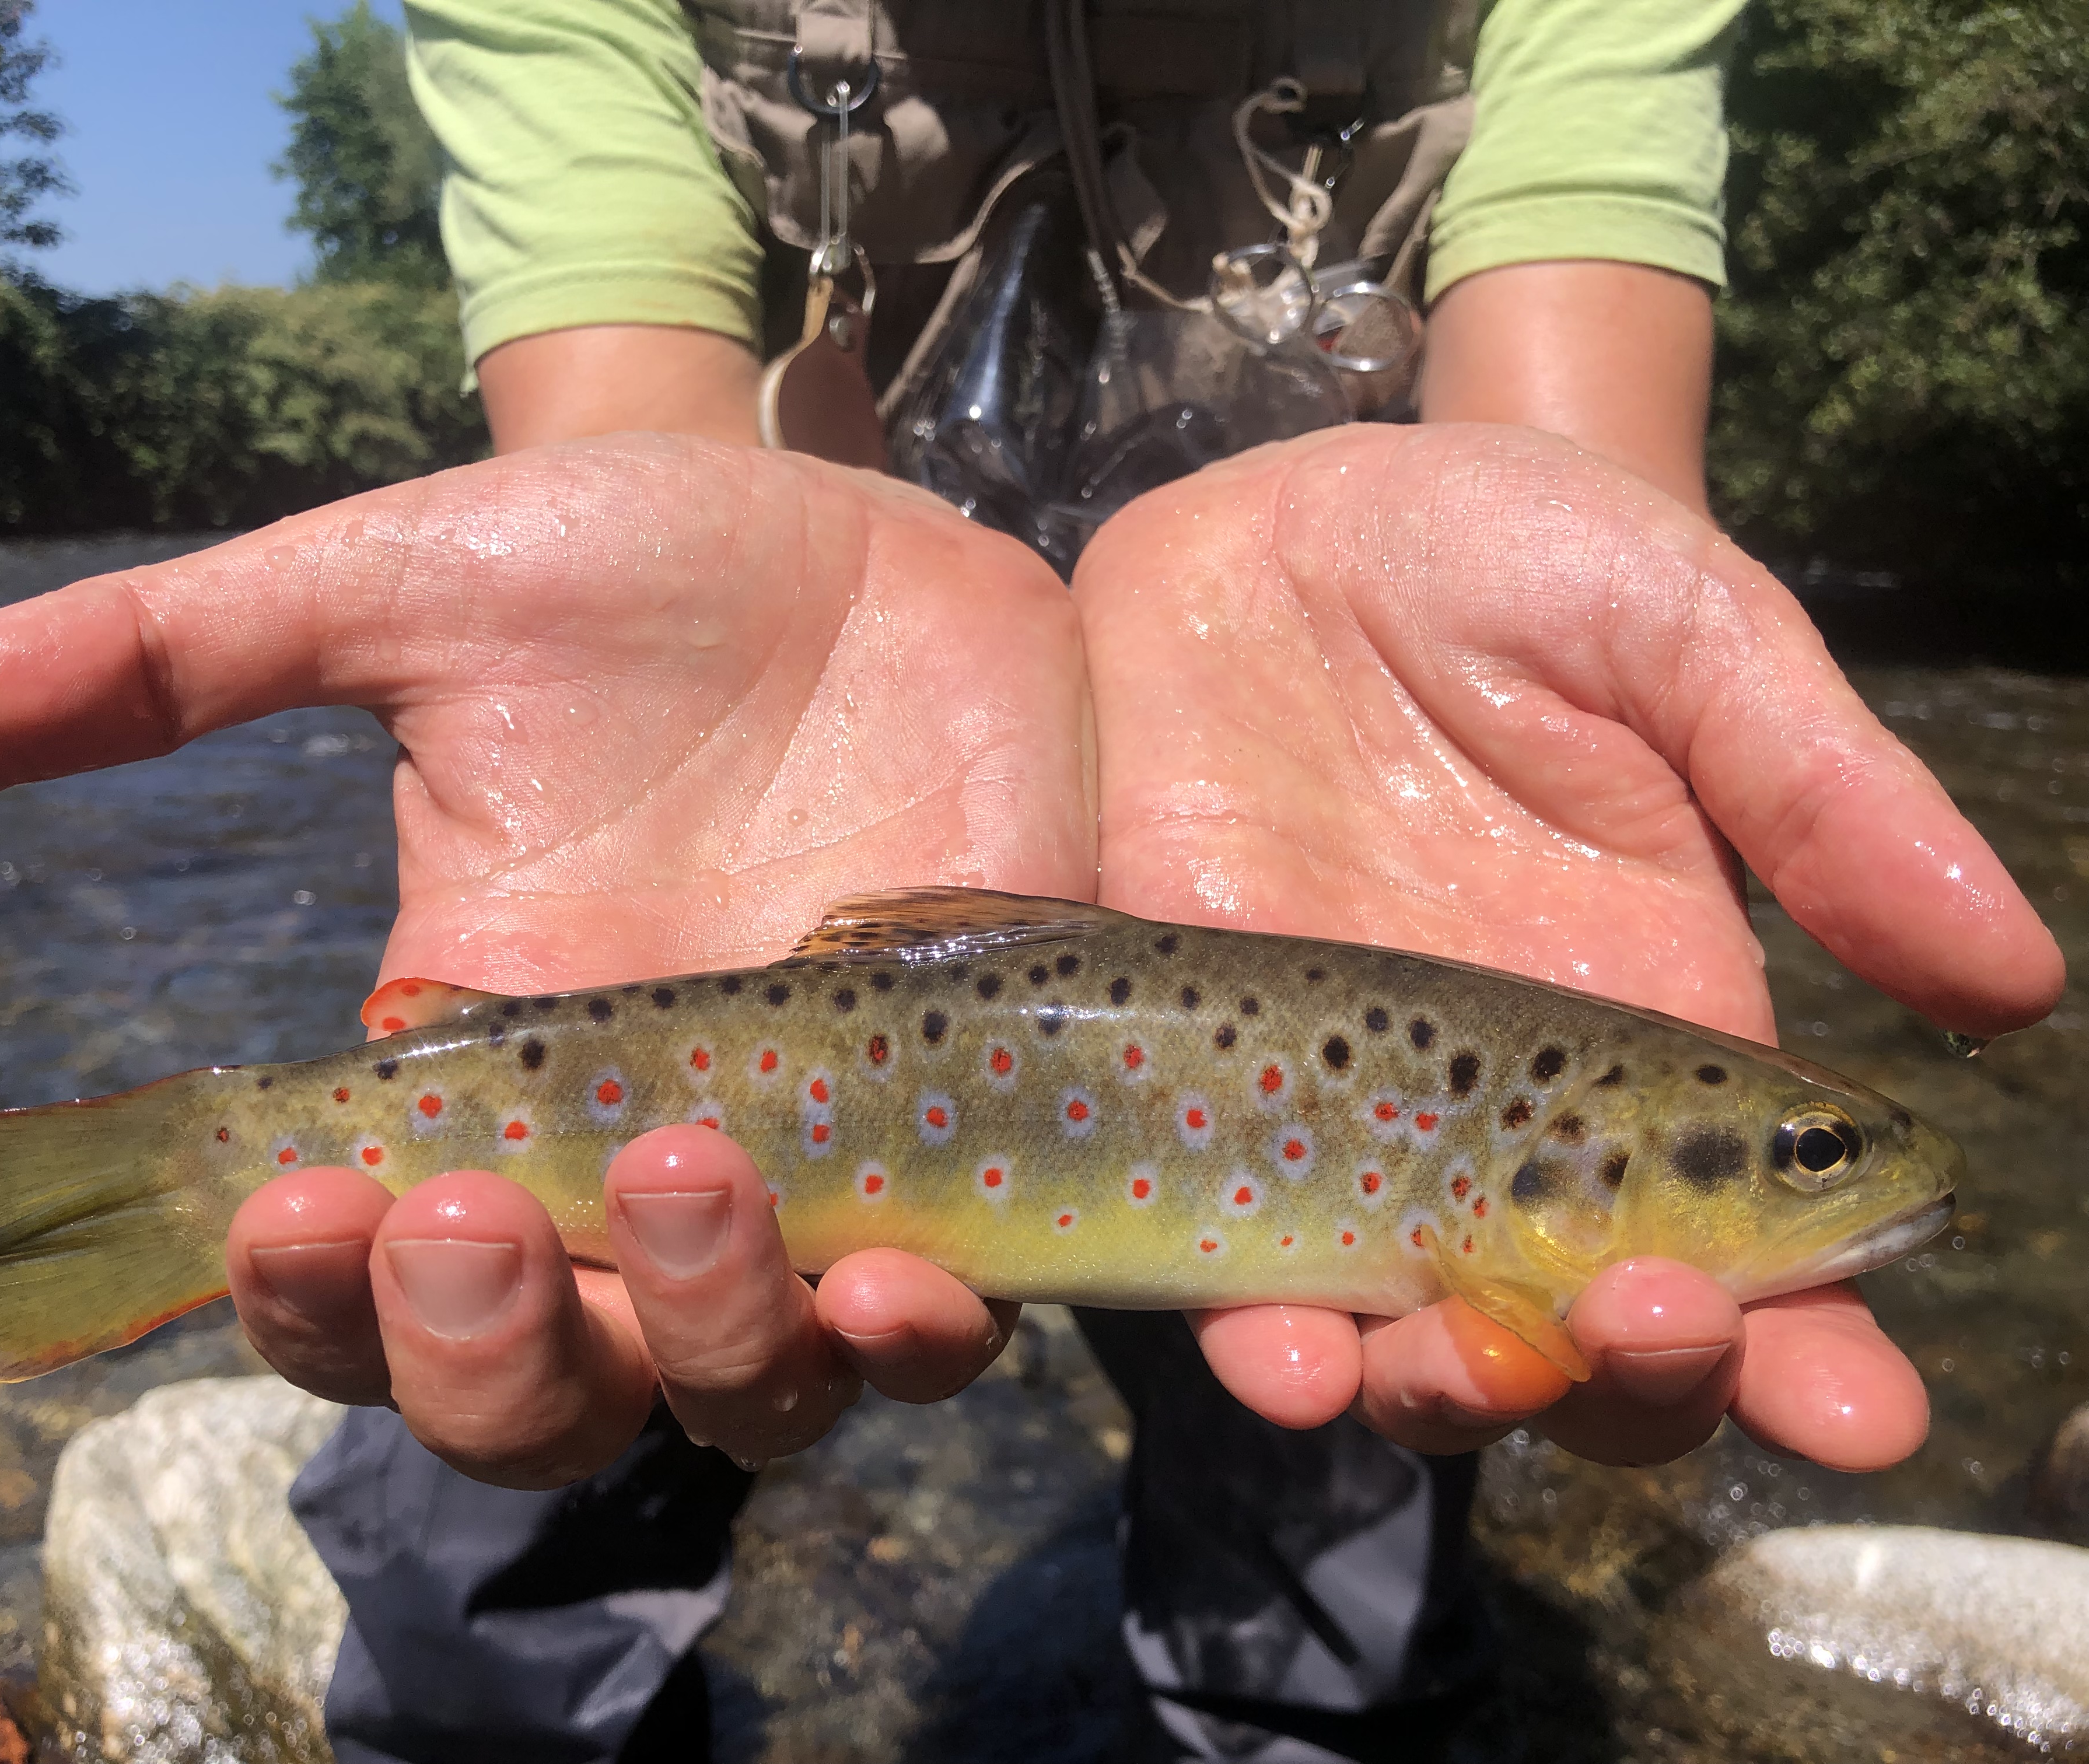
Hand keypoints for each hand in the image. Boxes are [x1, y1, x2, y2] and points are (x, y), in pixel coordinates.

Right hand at [0, 436, 1090, 1483]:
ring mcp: (817, 1174)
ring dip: (713, 1343)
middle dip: (491, 1354)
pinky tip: (910, 1270)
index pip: (364, 1288)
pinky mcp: (974, 1140)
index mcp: (479, 1076)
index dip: (316, 1303)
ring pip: (753, 1393)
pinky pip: (950, 1319)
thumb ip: (174, 656)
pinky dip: (921, 1333)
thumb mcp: (402, 591)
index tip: (301, 1202)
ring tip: (699, 1177)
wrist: (852, 538)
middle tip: (475, 1213)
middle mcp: (635, 1166)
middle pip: (551, 1400)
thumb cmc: (624, 570)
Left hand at [1076, 421, 2061, 1470]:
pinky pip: (1212, 1234)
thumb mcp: (1688, 639)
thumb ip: (1822, 796)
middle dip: (1626, 1380)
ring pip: (1394, 1324)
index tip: (1859, 1415)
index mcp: (1652, 1037)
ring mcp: (1334, 1098)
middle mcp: (1495, 1109)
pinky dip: (1244, 1318)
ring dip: (1436, 1389)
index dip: (1812, 1348)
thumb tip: (2013, 979)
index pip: (1751, 1247)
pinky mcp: (1190, 1057)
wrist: (1296, 524)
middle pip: (1577, 1327)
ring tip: (1455, 1377)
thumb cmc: (1523, 559)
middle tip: (1654, 1335)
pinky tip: (1275, 1352)